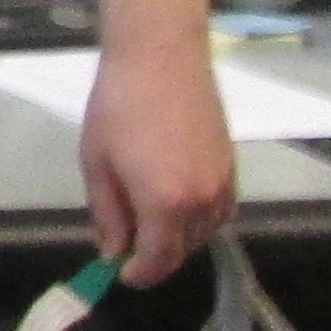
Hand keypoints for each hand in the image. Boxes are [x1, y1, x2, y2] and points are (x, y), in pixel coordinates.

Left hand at [78, 41, 236, 284]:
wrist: (161, 57)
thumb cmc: (118, 106)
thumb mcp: (98, 162)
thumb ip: (107, 213)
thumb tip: (113, 251)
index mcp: (166, 203)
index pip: (158, 259)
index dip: (138, 274)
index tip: (120, 273)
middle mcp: (202, 200)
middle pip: (183, 250)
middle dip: (156, 257)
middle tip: (127, 244)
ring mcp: (222, 182)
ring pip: (206, 232)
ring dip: (179, 238)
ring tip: (147, 221)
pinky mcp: (232, 165)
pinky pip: (221, 211)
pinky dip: (201, 219)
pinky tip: (177, 204)